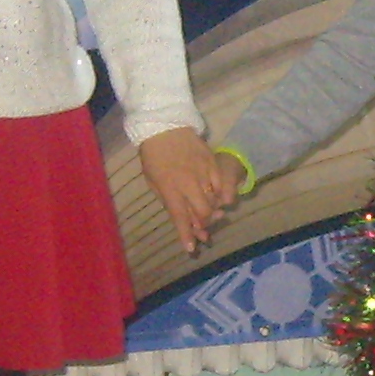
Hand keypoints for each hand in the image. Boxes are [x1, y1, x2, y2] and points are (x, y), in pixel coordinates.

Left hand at [136, 127, 222, 254]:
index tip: (191, 248)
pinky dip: (219, 196)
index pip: (180, 217)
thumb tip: (182, 219)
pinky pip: (220, 186)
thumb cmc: (154, 156)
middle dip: (203, 224)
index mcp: (169, 188)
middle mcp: (187, 183)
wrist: (165, 127)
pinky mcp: (212, 163)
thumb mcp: (153, 182)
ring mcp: (202, 172)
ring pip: (213, 201)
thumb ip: (168, 201)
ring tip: (209, 213)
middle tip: (202, 227)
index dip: (186, 235)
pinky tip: (215, 197)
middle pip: (202, 212)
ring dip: (212, 211)